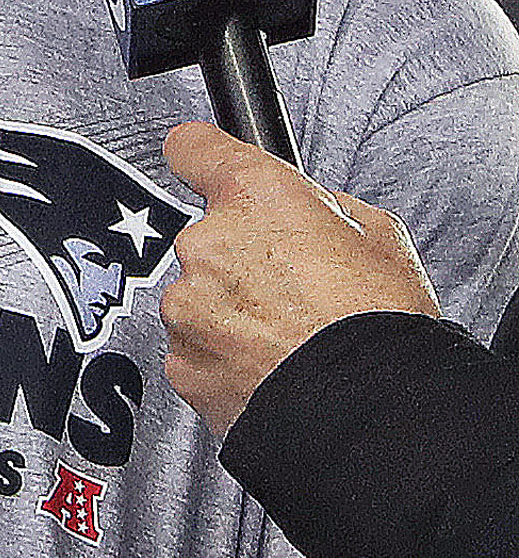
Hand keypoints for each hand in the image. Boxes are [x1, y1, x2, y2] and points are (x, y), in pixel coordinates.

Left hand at [161, 120, 439, 431]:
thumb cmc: (377, 323)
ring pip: (201, 296)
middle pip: (210, 238)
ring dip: (233, 311)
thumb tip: (309, 209)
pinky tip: (271, 363)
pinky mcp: (179, 359)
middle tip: (297, 288)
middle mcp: (206, 245)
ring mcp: (186, 305)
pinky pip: (198, 346)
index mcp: (254, 198)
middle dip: (244, 257)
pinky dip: (225, 354)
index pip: (197, 149)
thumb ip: (324, 208)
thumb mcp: (378, 235)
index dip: (201, 155)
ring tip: (291, 334)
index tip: (197, 158)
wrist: (365, 407)